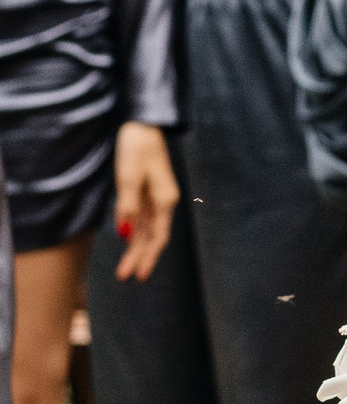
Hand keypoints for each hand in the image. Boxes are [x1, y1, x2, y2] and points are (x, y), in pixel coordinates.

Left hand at [111, 121, 179, 280]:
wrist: (144, 126)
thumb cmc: (137, 148)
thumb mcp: (129, 177)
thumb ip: (128, 206)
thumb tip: (124, 233)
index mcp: (164, 201)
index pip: (158, 237)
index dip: (148, 257)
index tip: (140, 276)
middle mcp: (164, 203)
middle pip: (153, 237)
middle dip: (140, 258)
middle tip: (127, 277)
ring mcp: (157, 198)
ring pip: (147, 230)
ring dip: (136, 248)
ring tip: (126, 267)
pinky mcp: (148, 192)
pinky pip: (142, 218)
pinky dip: (135, 232)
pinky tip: (127, 242)